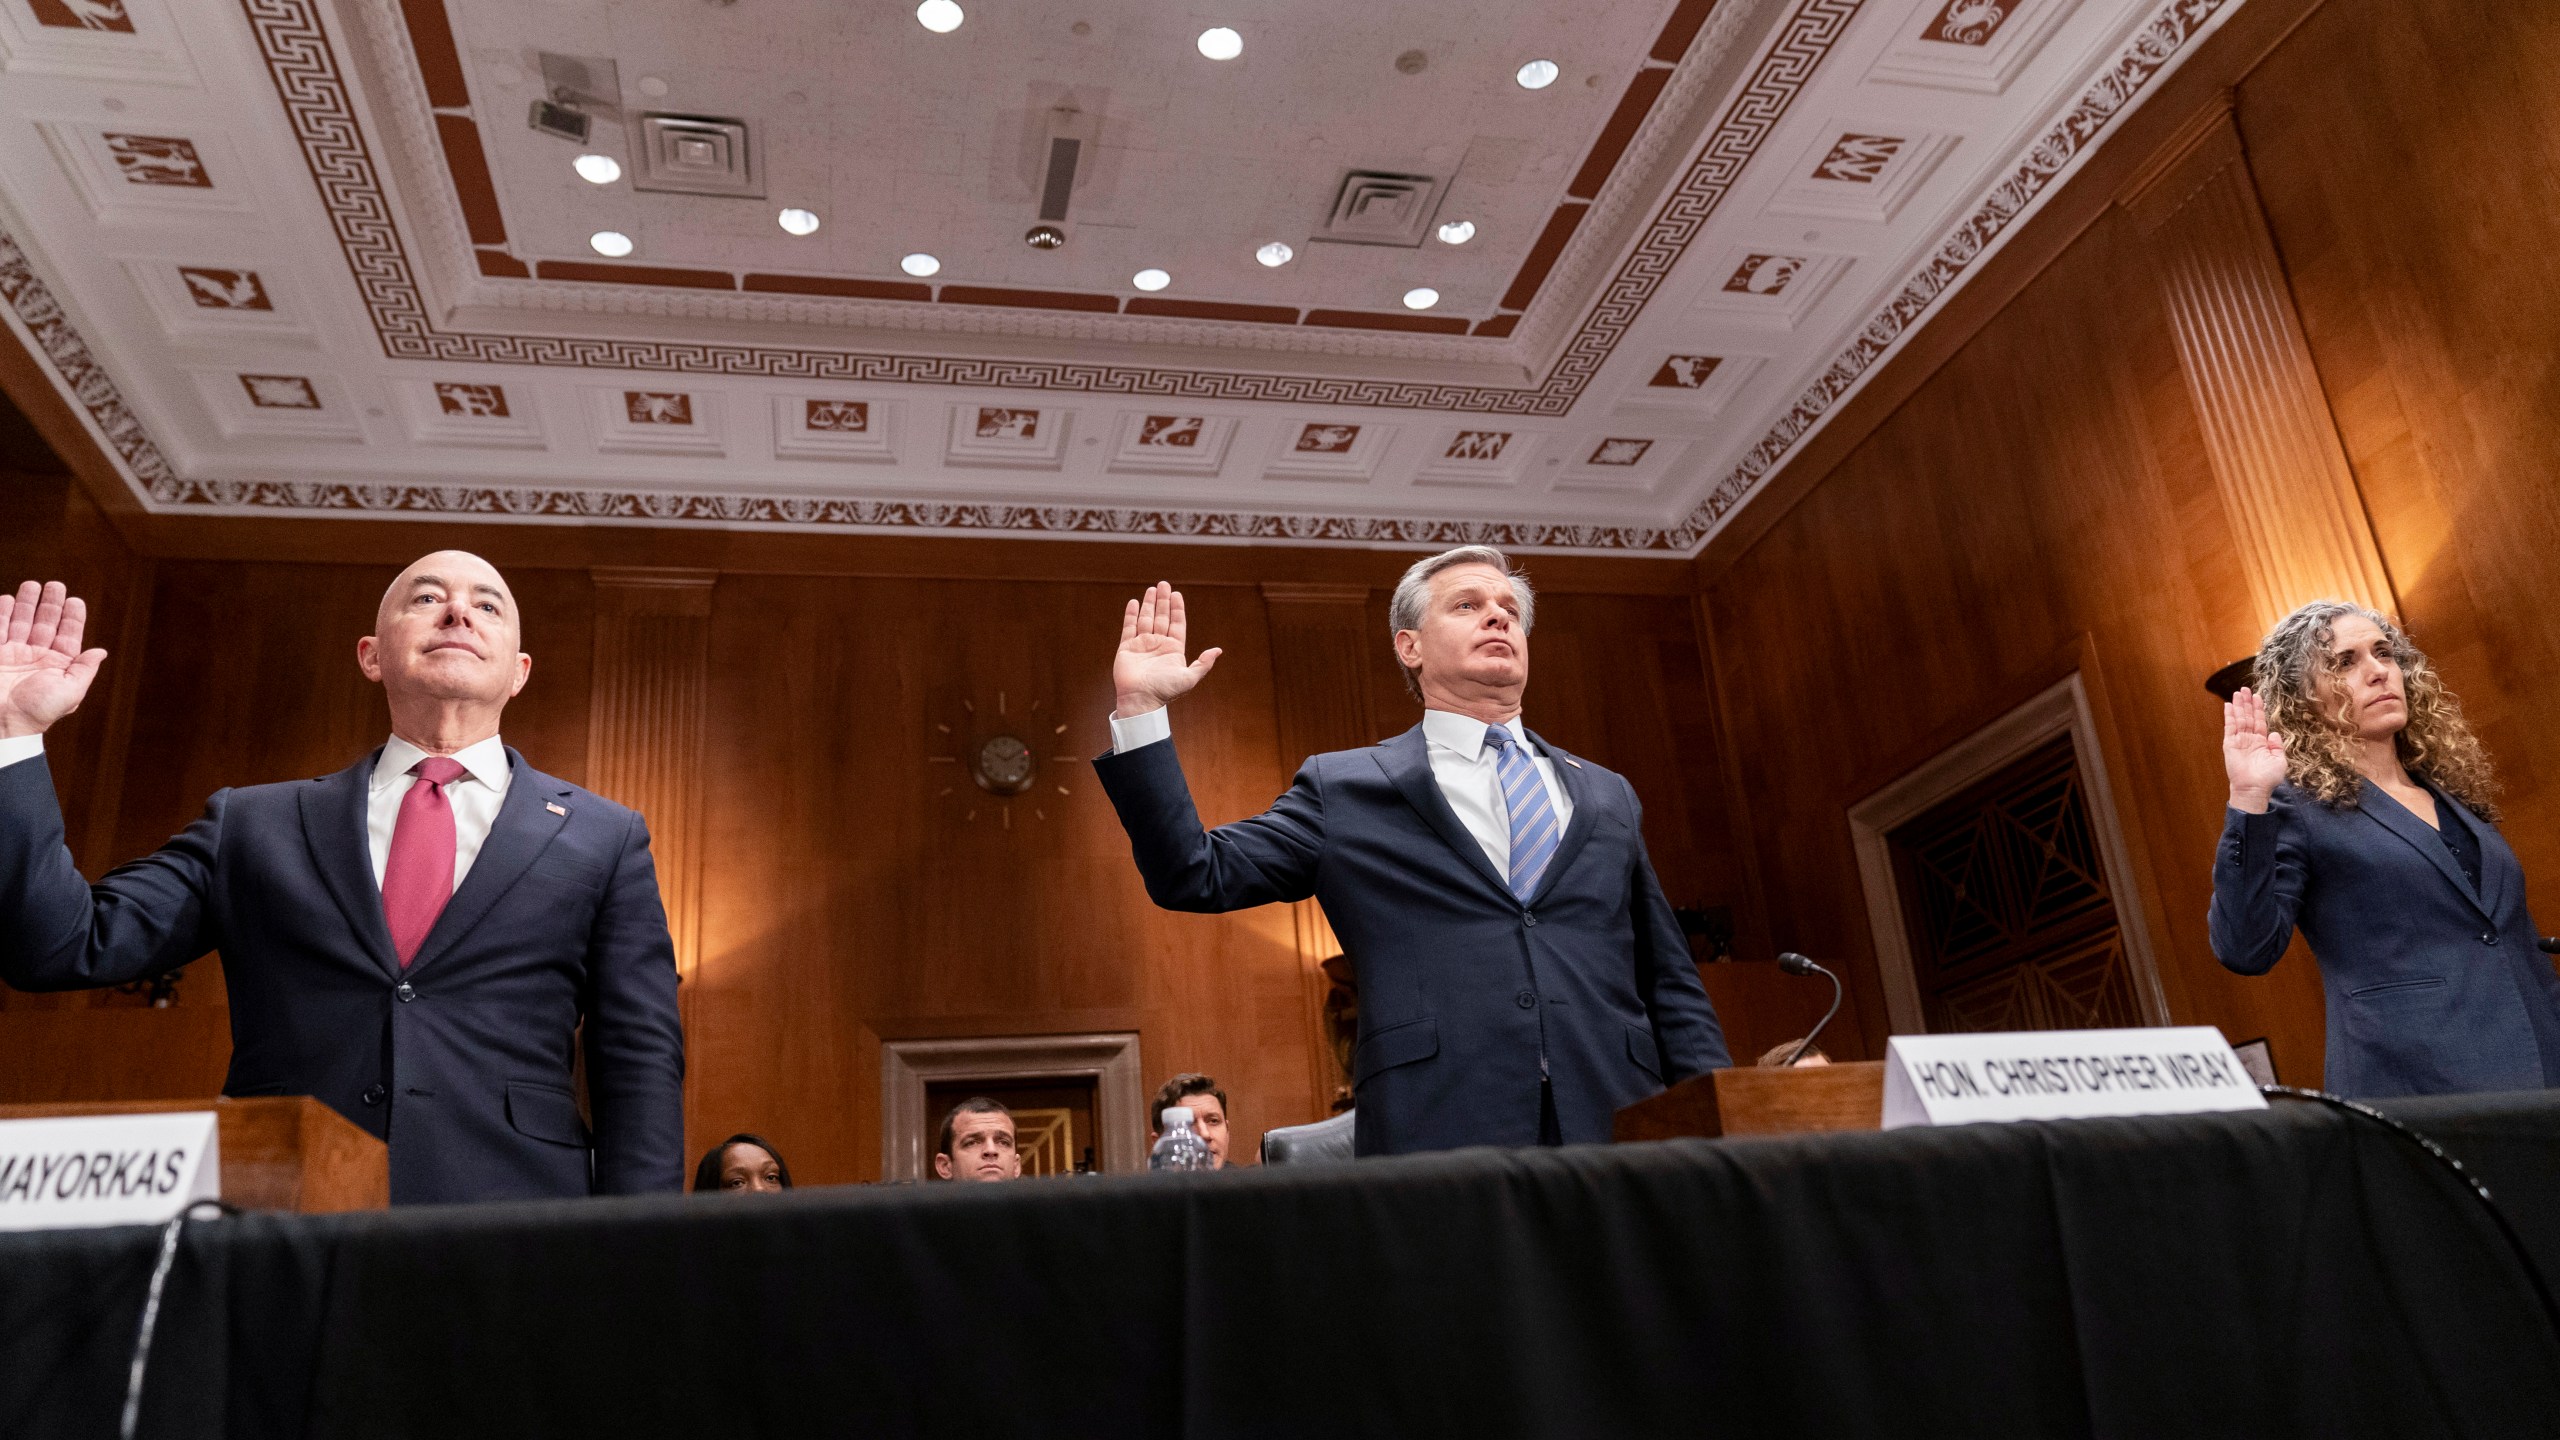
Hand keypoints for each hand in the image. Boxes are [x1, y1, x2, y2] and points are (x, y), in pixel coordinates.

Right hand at [0, 582, 107, 738]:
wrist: (2, 723)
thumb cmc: (37, 712)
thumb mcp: (70, 692)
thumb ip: (84, 670)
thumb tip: (101, 651)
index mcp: (57, 666)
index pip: (67, 636)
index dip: (72, 618)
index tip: (75, 600)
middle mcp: (36, 658)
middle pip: (44, 624)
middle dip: (49, 604)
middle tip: (54, 585)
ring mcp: (13, 654)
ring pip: (21, 622)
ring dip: (26, 603)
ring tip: (32, 584)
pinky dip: (3, 614)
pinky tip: (8, 599)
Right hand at [1112, 581, 1220, 718]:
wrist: (1141, 700)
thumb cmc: (1165, 691)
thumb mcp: (1189, 678)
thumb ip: (1203, 663)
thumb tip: (1218, 650)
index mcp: (1173, 649)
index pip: (1177, 623)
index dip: (1177, 608)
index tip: (1177, 594)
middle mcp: (1158, 644)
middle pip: (1162, 617)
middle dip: (1163, 601)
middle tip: (1163, 584)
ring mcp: (1142, 645)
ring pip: (1146, 619)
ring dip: (1149, 604)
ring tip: (1152, 589)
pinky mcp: (1127, 648)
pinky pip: (1129, 627)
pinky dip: (1131, 614)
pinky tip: (1134, 602)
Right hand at [2222, 685, 2285, 812]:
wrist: (2254, 788)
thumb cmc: (2267, 778)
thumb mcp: (2280, 761)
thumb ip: (2278, 746)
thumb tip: (2274, 733)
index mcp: (2261, 742)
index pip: (2259, 721)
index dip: (2258, 708)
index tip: (2256, 696)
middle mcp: (2249, 739)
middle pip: (2248, 716)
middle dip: (2246, 702)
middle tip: (2244, 688)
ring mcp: (2239, 741)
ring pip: (2239, 719)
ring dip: (2238, 705)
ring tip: (2237, 692)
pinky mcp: (2230, 744)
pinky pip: (2229, 727)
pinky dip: (2229, 716)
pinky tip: (2229, 706)